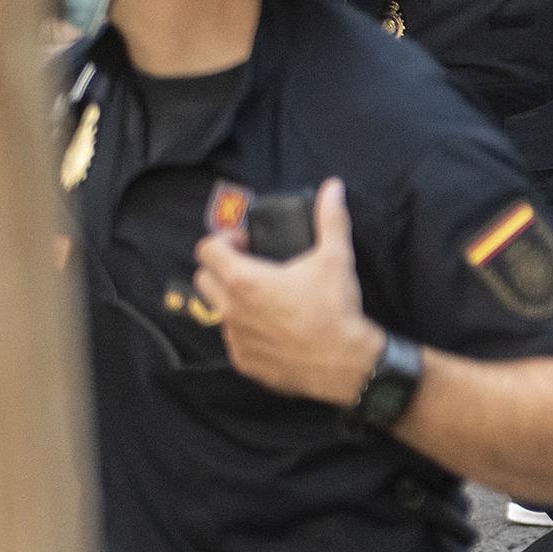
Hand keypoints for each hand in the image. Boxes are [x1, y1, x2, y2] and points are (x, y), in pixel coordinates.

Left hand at [193, 179, 386, 405]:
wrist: (348, 364)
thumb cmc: (336, 310)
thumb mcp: (336, 258)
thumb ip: (330, 219)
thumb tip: (333, 187)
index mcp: (243, 280)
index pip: (207, 249)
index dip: (225, 240)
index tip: (247, 243)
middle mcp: (232, 311)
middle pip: (204, 280)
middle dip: (221, 270)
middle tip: (251, 269)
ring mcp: (237, 340)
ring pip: (220, 313)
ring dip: (235, 302)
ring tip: (268, 301)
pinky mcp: (247, 363)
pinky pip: (236, 342)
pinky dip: (249, 333)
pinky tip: (276, 330)